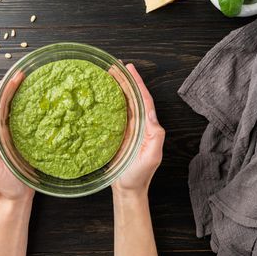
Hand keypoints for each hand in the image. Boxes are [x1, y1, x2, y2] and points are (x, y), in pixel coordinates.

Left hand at [0, 73, 34, 202]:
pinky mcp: (22, 141)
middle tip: (19, 74)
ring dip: (16, 95)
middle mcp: (0, 133)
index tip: (6, 80)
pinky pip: (22, 121)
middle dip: (8, 88)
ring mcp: (11, 136)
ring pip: (11, 110)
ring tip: (25, 80)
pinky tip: (33, 100)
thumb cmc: (4, 185)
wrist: (17, 199)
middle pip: (2, 105)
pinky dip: (25, 108)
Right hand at [112, 64, 164, 196]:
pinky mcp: (117, 134)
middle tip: (114, 66)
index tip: (130, 69)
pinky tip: (101, 94)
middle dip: (125, 80)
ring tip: (107, 74)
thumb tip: (151, 115)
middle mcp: (139, 124)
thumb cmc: (139, 175)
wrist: (127, 189)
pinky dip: (108, 102)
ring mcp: (127, 128)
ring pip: (122, 102)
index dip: (137, 83)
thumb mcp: (152, 157)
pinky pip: (113, 113)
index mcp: (148, 126)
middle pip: (132, 97)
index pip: (143, 99)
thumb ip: (155, 136)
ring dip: (116, 87)